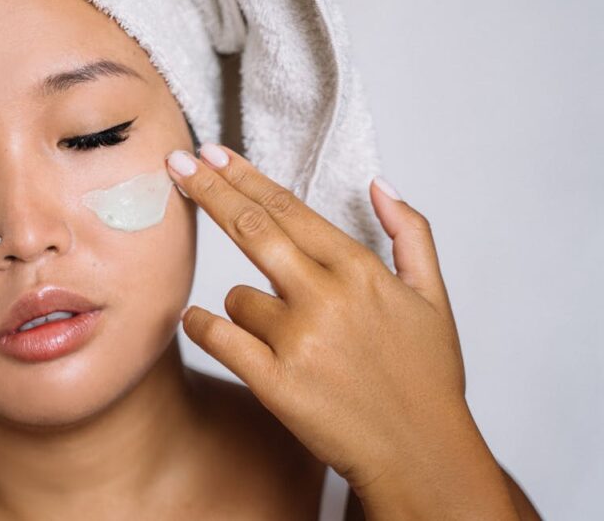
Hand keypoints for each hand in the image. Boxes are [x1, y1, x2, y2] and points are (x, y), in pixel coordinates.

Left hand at [166, 143, 497, 499]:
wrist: (421, 456)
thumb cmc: (426, 379)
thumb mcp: (434, 298)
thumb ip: (411, 234)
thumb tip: (380, 184)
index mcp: (361, 270)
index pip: (288, 208)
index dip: (243, 177)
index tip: (212, 153)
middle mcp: (327, 296)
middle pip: (252, 227)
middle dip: (207, 188)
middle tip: (175, 162)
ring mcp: (299, 338)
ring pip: (236, 295)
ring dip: (243, 306)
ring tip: (286, 342)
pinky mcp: (275, 381)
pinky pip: (216, 335)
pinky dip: (202, 326)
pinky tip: (203, 325)